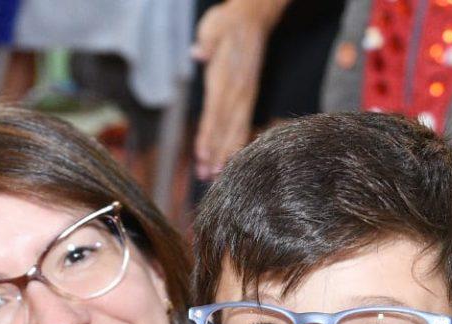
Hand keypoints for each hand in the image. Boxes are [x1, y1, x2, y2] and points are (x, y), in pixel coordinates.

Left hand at [192, 0, 284, 179]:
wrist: (253, 18)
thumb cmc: (228, 23)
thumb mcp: (214, 27)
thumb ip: (208, 42)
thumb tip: (198, 52)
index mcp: (225, 79)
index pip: (214, 112)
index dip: (207, 134)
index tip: (201, 154)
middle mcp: (236, 92)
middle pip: (224, 128)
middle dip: (215, 153)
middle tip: (206, 177)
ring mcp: (244, 96)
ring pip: (234, 130)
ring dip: (224, 153)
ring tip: (214, 175)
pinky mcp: (248, 97)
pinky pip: (242, 124)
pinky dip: (236, 143)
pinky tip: (230, 160)